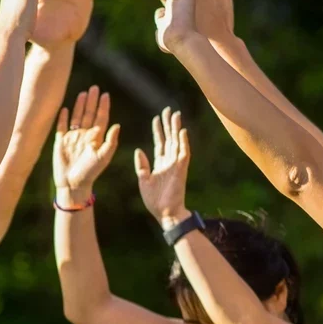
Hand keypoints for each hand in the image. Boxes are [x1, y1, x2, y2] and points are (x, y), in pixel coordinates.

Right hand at [51, 85, 118, 205]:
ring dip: (79, 106)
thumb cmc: (90, 173)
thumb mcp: (103, 157)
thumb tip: (117, 125)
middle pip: (89, 114)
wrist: (72, 184)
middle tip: (94, 88)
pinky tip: (66, 108)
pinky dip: (64, 117)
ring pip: (77, 117)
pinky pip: (62, 126)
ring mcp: (73, 138)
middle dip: (92, 102)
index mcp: (96, 138)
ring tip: (83, 93)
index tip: (105, 95)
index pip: (101, 118)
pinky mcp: (61, 142)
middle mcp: (85, 136)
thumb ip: (110, 141)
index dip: (103, 107)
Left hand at [134, 107, 191, 224]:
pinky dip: (183, 142)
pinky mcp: (181, 170)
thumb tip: (139, 150)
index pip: (160, 143)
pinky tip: (182, 131)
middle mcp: (169, 162)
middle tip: (167, 110)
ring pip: (177, 142)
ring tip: (175, 114)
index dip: (158, 131)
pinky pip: (183, 153)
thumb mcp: (143, 180)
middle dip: (168, 124)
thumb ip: (142, 165)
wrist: (164, 213)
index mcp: (160, 164)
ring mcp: (176, 165)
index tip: (156, 118)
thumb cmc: (154, 200)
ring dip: (176, 128)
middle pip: (169, 139)